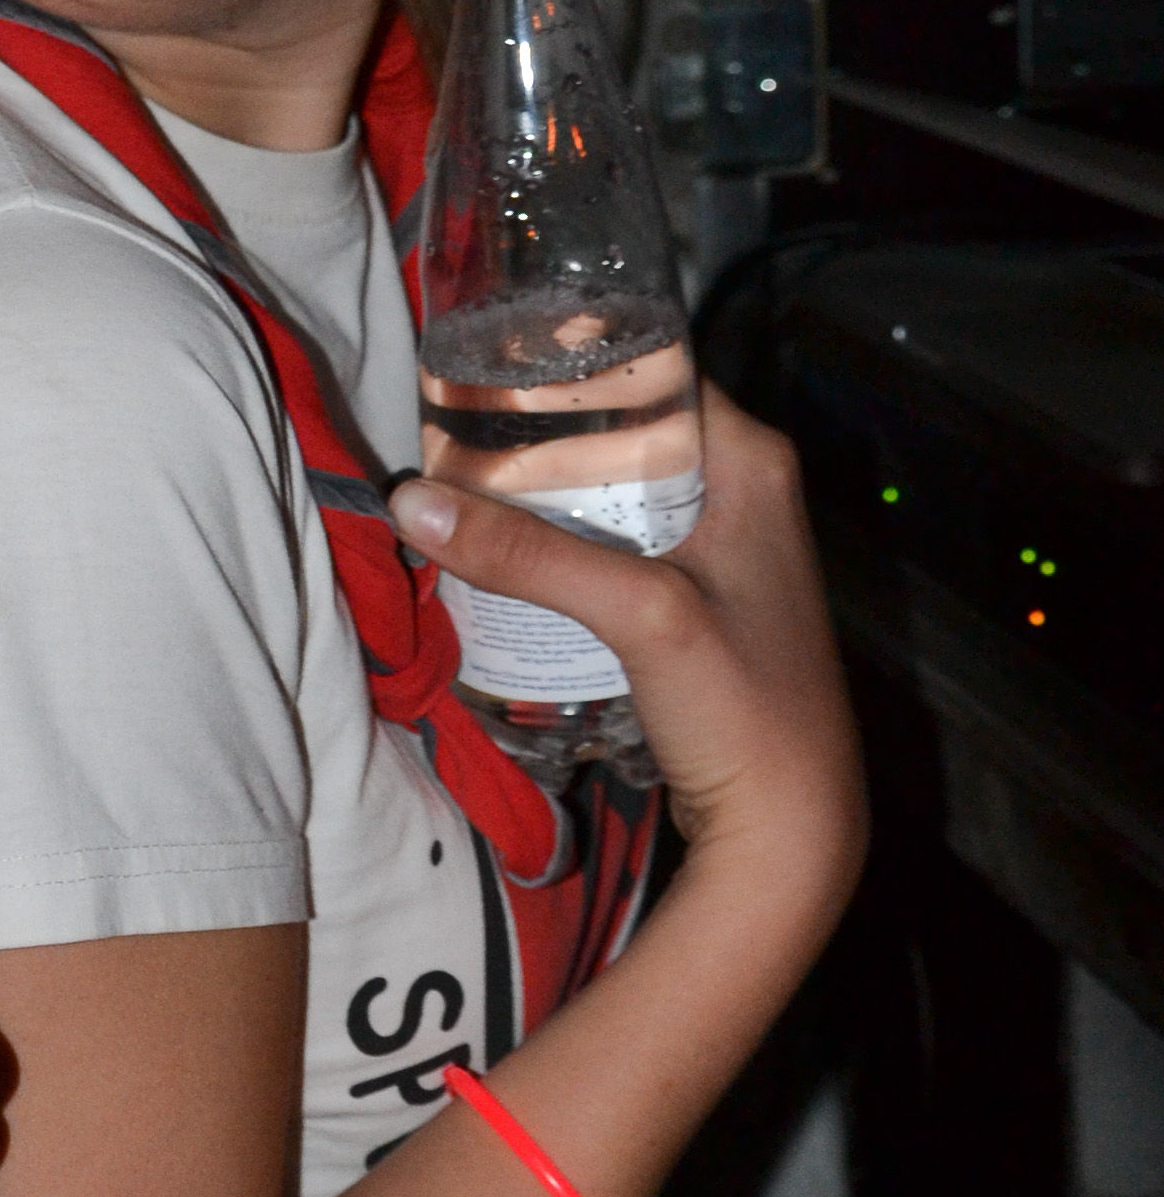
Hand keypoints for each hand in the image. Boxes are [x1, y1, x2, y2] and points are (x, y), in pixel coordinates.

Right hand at [390, 386, 864, 921]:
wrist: (788, 831)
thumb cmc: (743, 709)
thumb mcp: (638, 615)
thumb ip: (529, 556)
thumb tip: (408, 501)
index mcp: (752, 462)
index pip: (653, 371)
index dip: (571, 364)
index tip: (486, 369)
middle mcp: (743, 489)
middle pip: (620, 431)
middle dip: (538, 434)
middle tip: (448, 433)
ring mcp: (718, 548)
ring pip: (611, 490)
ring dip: (541, 493)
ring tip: (456, 485)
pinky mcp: (692, 600)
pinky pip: (611, 543)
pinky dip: (559, 543)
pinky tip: (501, 554)